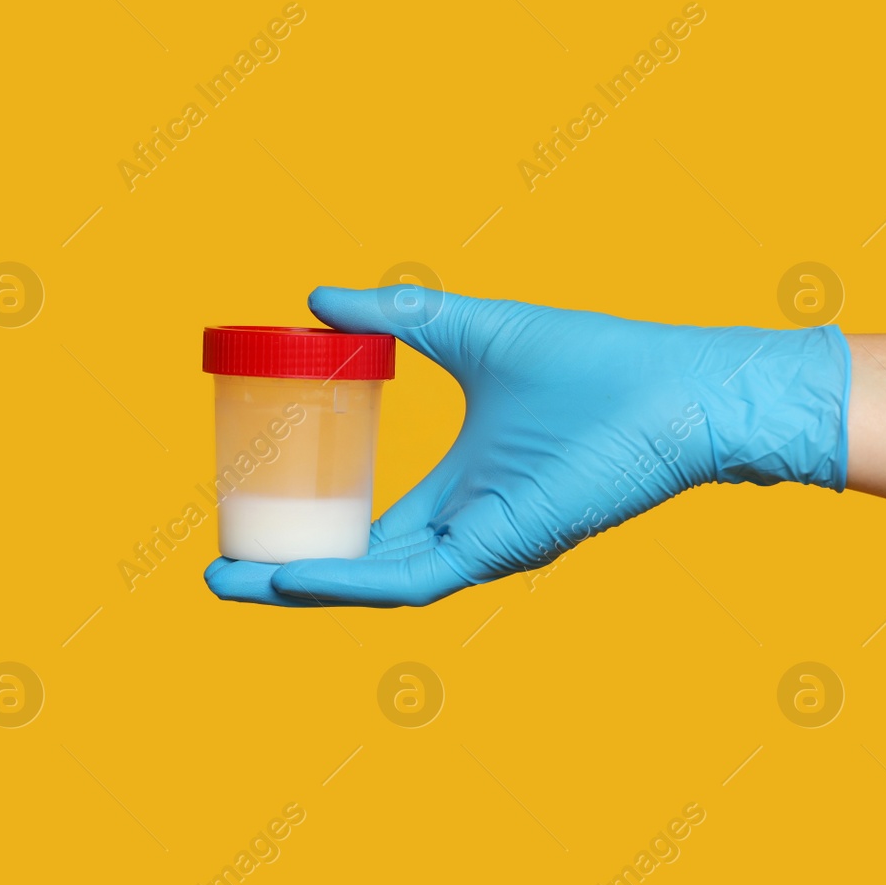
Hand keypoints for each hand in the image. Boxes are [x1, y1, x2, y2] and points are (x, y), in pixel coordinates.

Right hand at [204, 286, 849, 606]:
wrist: (674, 386)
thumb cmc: (594, 363)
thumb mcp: (473, 333)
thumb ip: (402, 315)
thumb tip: (318, 295)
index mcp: (462, 488)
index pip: (372, 525)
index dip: (310, 529)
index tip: (241, 516)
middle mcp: (469, 529)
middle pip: (363, 568)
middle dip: (286, 575)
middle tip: (211, 570)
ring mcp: (485, 546)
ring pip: (377, 588)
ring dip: (301, 590)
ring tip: (228, 582)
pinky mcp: (502, 550)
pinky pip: (410, 583)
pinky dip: (347, 584)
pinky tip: (285, 577)